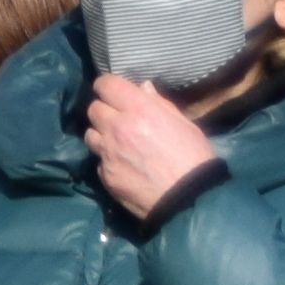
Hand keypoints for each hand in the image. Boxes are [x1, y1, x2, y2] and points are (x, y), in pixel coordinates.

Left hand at [85, 73, 225, 218]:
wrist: (189, 199)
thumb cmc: (194, 158)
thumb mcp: (184, 124)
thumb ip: (159, 104)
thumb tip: (142, 88)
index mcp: (139, 110)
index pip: (106, 84)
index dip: (108, 86)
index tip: (114, 92)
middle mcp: (117, 127)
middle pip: (93, 109)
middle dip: (105, 111)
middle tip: (119, 119)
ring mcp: (107, 152)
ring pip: (90, 134)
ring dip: (101, 135)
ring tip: (118, 143)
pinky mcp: (104, 174)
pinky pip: (99, 160)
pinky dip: (107, 160)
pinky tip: (124, 165)